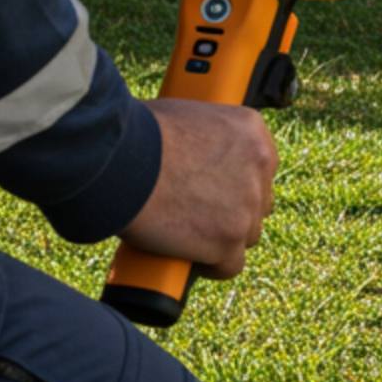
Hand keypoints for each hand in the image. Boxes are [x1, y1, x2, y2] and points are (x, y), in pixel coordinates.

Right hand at [122, 99, 278, 277]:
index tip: (215, 190)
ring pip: (248, 234)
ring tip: (189, 236)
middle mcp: (260, 167)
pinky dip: (212, 266)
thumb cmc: (139, 134)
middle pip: (258, 201)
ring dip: (223, 237)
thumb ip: (207, 135)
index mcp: (251, 132)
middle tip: (199, 213)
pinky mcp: (229, 240)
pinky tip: (191, 259)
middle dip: (234, 210)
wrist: (120, 163)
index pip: (260, 167)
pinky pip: (231, 265)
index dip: (237, 182)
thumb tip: (196, 151)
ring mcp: (247, 206)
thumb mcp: (187, 115)